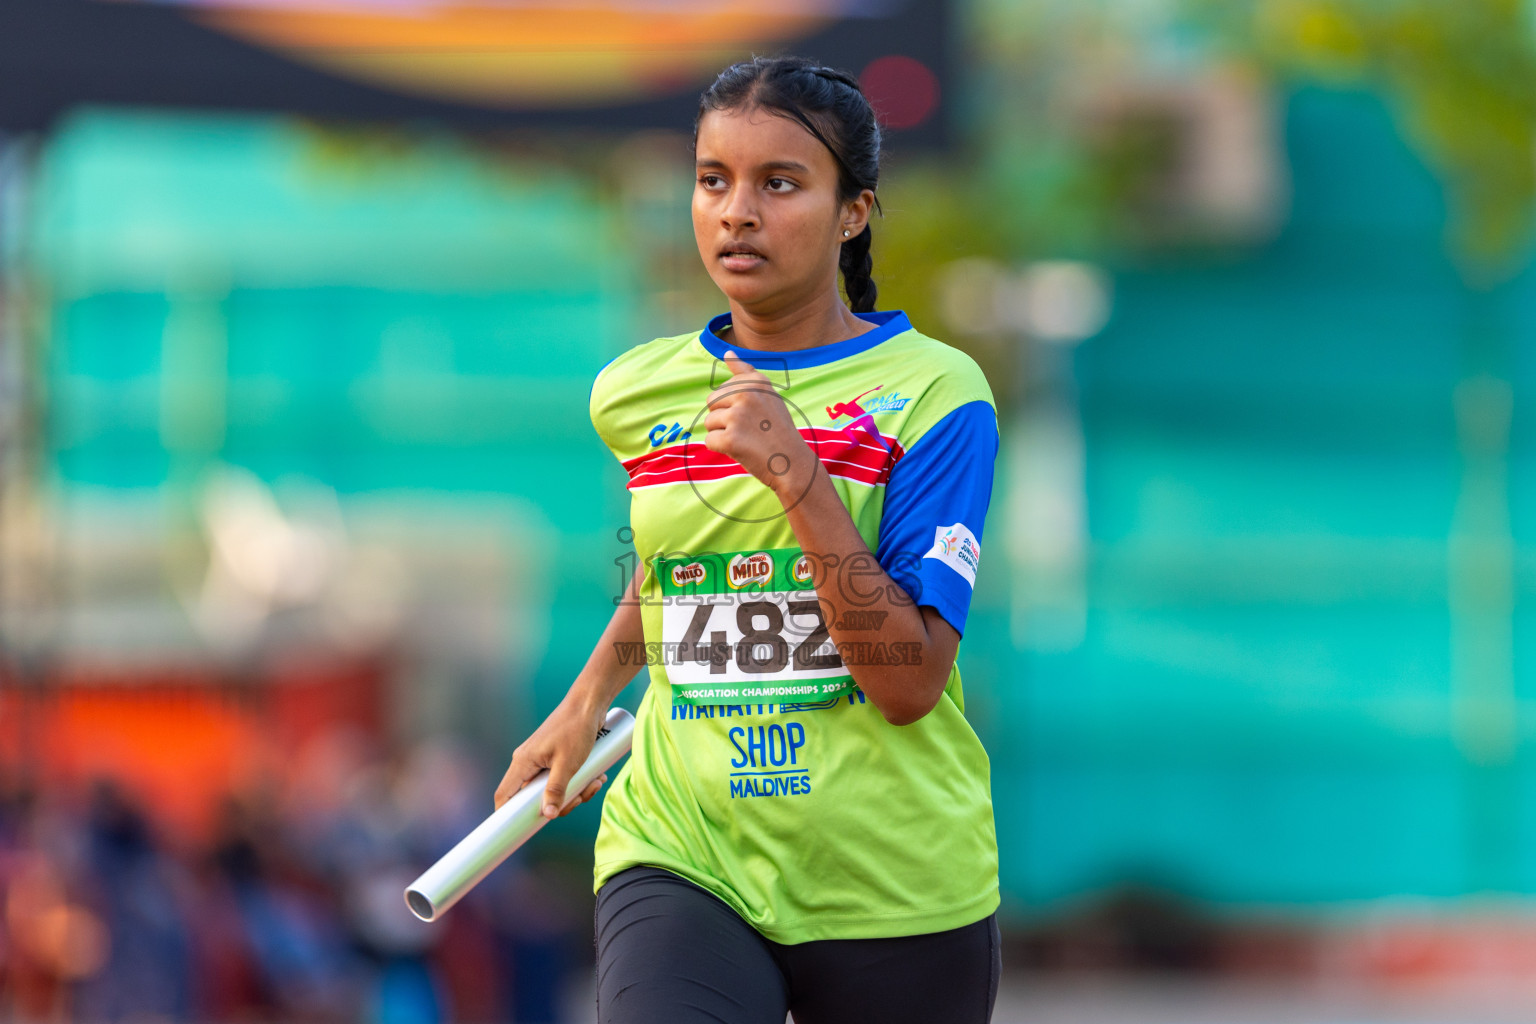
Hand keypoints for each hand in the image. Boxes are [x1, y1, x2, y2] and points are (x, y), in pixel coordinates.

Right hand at [494, 697, 609, 818]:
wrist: (590, 703)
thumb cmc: (576, 728)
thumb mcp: (568, 763)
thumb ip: (557, 790)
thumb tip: (548, 815)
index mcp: (523, 762)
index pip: (505, 795)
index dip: (507, 815)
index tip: (518, 830)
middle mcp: (529, 762)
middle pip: (535, 798)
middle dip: (561, 803)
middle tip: (581, 798)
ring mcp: (543, 760)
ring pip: (553, 790)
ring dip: (575, 792)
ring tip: (594, 781)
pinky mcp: (556, 758)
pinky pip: (563, 779)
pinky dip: (579, 782)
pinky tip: (596, 776)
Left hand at [703, 350, 814, 498]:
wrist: (793, 463)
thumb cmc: (778, 431)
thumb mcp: (768, 395)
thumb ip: (746, 373)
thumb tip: (727, 353)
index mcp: (757, 381)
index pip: (723, 388)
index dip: (734, 406)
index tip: (755, 416)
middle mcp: (747, 394)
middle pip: (711, 402)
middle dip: (723, 417)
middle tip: (748, 429)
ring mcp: (738, 416)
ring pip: (709, 422)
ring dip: (723, 434)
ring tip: (746, 440)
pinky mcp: (731, 439)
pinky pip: (709, 441)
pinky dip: (722, 449)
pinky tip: (741, 451)